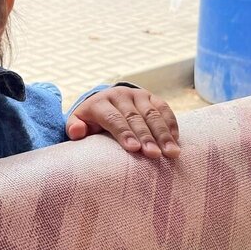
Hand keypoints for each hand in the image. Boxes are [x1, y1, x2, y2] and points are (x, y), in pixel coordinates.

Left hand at [65, 86, 180, 158]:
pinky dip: (171, 123)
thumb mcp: (79, 122)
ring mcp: (137, 94)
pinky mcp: (151, 96)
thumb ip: (74, 127)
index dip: (124, 133)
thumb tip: (77, 131)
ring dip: (163, 133)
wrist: (105, 101)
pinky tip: (176, 140)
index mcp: (100, 102)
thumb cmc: (91, 120)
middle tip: (155, 155)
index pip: (113, 118)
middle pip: (135, 117)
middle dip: (146, 136)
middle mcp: (119, 95)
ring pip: (152, 113)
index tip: (134, 149)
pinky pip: (164, 108)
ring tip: (172, 152)